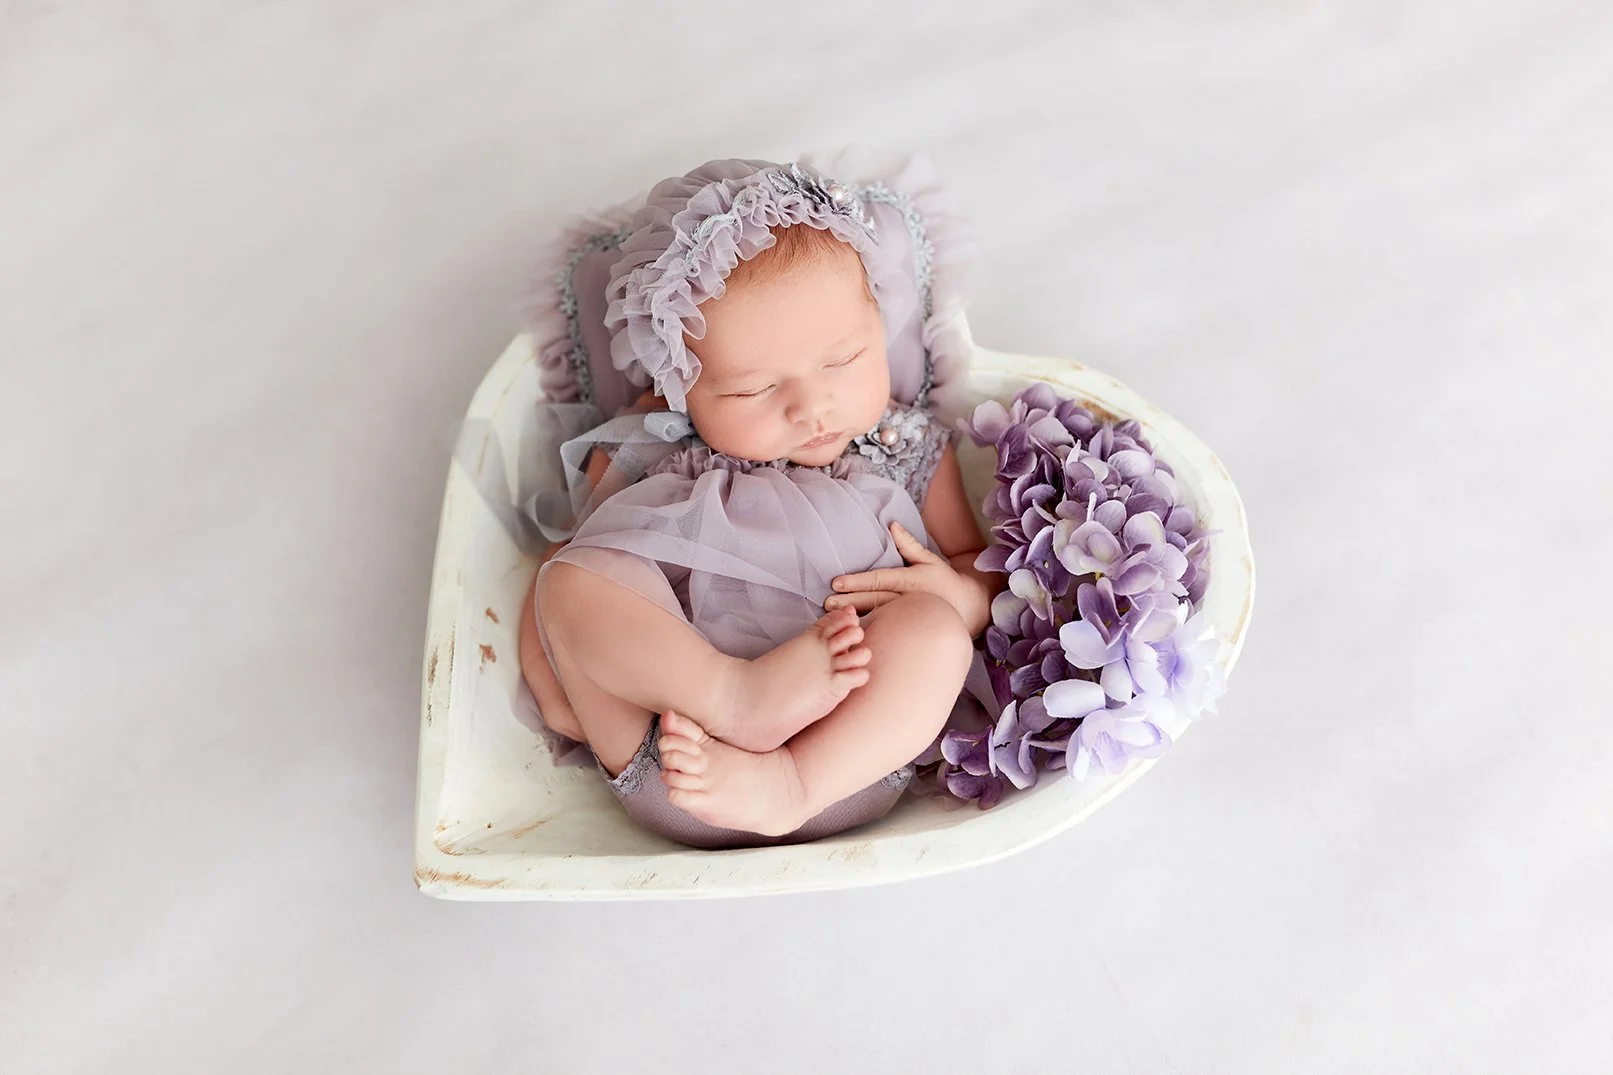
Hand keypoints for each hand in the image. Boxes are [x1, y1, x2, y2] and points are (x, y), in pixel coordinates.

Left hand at [826, 522, 990, 633]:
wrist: (967, 608)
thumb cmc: (944, 581)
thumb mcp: (929, 560)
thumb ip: (909, 544)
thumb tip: (891, 525)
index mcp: (909, 581)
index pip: (878, 580)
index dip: (857, 582)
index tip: (836, 583)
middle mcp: (906, 600)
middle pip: (873, 601)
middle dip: (849, 603)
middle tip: (828, 604)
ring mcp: (906, 618)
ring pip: (877, 618)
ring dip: (854, 618)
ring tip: (833, 619)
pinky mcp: (906, 629)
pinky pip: (885, 631)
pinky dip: (868, 632)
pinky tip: (850, 633)